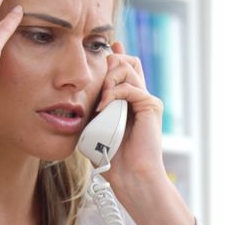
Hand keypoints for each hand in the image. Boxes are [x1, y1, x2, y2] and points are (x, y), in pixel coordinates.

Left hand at [95, 43, 195, 224]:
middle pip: (127, 61)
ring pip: (128, 68)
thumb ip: (91, 111)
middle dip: (109, 64)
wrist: (130, 176)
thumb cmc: (110, 159)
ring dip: (109, 78)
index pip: (124, 68)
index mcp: (127, 101)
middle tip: (97, 83)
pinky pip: (131, 87)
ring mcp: (146, 100)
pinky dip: (115, 93)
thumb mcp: (94, 128)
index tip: (102, 49)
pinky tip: (104, 106)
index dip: (113, 56)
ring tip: (100, 99)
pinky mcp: (151, 106)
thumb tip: (73, 100)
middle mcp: (139, 97)